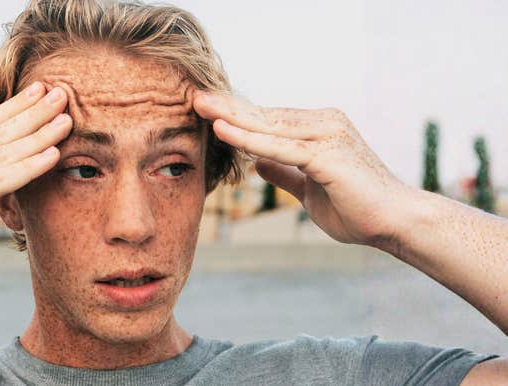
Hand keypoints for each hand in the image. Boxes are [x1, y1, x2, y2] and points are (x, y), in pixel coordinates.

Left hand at [194, 92, 414, 247]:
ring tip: (200, 106)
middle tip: (194, 97)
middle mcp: (324, 123)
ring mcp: (327, 135)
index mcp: (319, 129)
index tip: (207, 109)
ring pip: (269, 125)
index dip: (238, 115)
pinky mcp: (328, 154)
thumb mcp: (309, 189)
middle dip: (228, 107)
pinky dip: (249, 139)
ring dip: (232, 116)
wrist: (395, 223)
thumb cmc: (356, 207)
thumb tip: (257, 164)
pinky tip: (223, 131)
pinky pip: (279, 146)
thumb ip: (285, 173)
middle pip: (265, 115)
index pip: (269, 119)